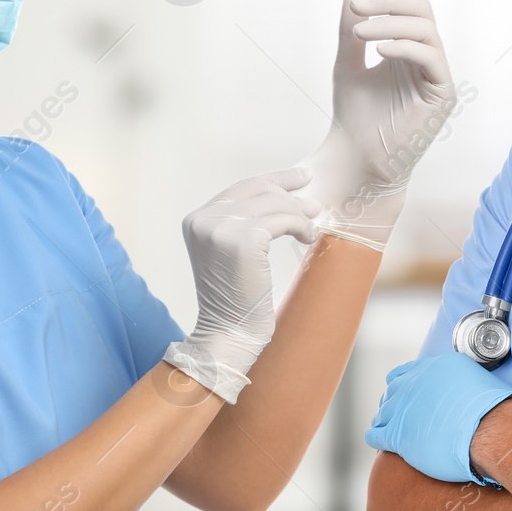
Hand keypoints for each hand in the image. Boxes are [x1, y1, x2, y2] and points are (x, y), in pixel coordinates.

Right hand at [162, 168, 321, 402]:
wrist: (229, 333)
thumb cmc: (237, 298)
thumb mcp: (233, 251)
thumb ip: (245, 222)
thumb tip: (288, 194)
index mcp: (197, 219)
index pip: (241, 186)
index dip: (274, 178)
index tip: (300, 176)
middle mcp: (204, 219)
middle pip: (258, 190)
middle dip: (290, 194)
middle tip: (314, 205)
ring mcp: (221, 228)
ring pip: (274, 204)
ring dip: (299, 214)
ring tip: (312, 227)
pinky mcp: (244, 241)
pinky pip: (283, 221)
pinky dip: (301, 226)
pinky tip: (309, 237)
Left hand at [295, 0, 456, 248]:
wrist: (358, 158)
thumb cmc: (354, 117)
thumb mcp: (347, 64)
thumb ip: (351, 30)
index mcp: (406, 46)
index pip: (414, 3)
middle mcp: (426, 56)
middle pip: (419, 11)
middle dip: (388, 1)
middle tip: (356, 6)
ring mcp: (436, 73)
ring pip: (425, 29)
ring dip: (390, 23)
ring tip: (358, 29)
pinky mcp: (442, 93)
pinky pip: (430, 57)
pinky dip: (404, 46)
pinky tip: (378, 48)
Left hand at [364, 353, 511, 483]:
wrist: (490, 430)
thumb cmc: (493, 409)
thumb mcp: (476, 379)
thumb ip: (459, 381)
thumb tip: (462, 390)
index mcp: (432, 368)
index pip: (406, 373)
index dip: (405, 385)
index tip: (408, 395)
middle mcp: (413, 383)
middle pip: (392, 391)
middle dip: (394, 402)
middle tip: (399, 414)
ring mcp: (402, 408)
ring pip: (382, 412)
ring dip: (385, 420)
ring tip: (387, 428)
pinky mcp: (397, 434)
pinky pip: (375, 435)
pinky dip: (377, 438)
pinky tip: (380, 442)